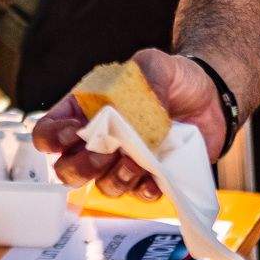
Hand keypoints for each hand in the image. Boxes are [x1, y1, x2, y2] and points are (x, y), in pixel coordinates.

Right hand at [30, 48, 226, 200]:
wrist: (211, 97)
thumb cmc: (172, 78)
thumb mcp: (152, 64)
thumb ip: (137, 79)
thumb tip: (128, 110)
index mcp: (85, 112)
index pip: (48, 132)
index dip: (51, 138)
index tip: (74, 132)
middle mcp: (98, 142)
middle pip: (67, 170)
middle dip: (82, 167)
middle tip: (107, 152)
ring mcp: (122, 163)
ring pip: (103, 187)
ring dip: (118, 178)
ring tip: (141, 160)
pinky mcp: (149, 178)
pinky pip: (138, 195)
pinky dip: (145, 189)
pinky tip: (157, 175)